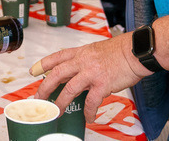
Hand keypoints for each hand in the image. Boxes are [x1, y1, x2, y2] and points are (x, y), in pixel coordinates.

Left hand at [32, 33, 150, 123]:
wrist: (136, 51)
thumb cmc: (120, 51)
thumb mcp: (96, 50)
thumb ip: (85, 60)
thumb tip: (76, 72)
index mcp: (81, 52)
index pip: (57, 56)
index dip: (43, 64)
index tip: (32, 71)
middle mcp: (83, 61)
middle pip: (57, 73)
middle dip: (45, 87)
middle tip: (37, 98)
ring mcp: (92, 72)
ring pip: (70, 89)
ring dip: (61, 102)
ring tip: (56, 112)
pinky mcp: (103, 84)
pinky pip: (91, 101)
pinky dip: (88, 112)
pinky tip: (88, 118)